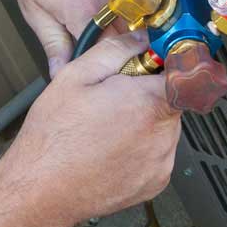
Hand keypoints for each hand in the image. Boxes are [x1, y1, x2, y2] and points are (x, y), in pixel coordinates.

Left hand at [0, 0, 126, 73]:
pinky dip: (137, 7)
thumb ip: (52, 44)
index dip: (106, 69)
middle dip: (126, 55)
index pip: (107, 56)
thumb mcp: (32, 8)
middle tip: (114, 63)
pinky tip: (126, 11)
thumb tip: (61, 72)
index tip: (102, 76)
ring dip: (134, 31)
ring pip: (141, 18)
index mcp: (84, 10)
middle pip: (131, 39)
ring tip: (123, 39)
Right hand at [0, 37, 182, 226]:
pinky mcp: (155, 183)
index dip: (171, 63)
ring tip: (107, 125)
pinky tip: (111, 146)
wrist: (42, 189)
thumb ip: (116, 50)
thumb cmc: (54, 138)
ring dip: (144, 120)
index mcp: (147, 104)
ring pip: (164, 127)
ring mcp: (160, 162)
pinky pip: (157, 153)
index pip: (185, 73)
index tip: (158, 62)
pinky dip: (141, 146)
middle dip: (148, 93)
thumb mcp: (76, 76)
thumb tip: (140, 38)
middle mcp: (161, 135)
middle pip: (172, 99)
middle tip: (115, 96)